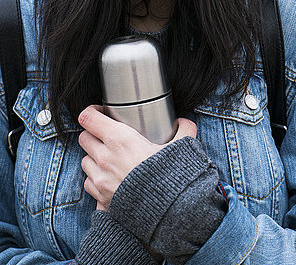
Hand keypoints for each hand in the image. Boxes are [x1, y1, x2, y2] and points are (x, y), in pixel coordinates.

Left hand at [78, 105, 196, 210]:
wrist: (167, 211)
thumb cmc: (169, 177)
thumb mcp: (180, 147)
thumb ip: (183, 130)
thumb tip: (184, 122)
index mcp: (119, 139)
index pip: (89, 118)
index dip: (92, 111)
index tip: (100, 111)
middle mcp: (105, 157)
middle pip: (84, 137)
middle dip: (93, 133)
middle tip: (106, 135)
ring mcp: (100, 178)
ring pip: (84, 160)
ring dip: (93, 157)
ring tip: (108, 158)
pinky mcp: (100, 197)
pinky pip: (89, 182)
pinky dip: (95, 178)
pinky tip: (109, 178)